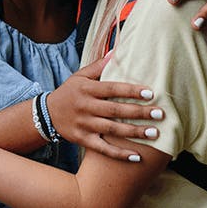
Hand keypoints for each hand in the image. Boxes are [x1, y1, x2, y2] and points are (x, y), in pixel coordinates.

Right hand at [45, 55, 162, 159]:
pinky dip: (119, 154)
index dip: (131, 91)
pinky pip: (103, 149)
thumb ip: (98, 66)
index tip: (150, 93)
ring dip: (134, 132)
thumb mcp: (80, 76)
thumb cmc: (69, 92)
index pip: (112, 89)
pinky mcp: (83, 140)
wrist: (46, 114)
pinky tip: (136, 156)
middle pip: (116, 110)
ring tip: (154, 133)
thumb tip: (116, 50)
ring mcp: (84, 125)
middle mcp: (86, 107)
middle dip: (139, 112)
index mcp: (87, 89)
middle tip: (159, 114)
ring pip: (112, 130)